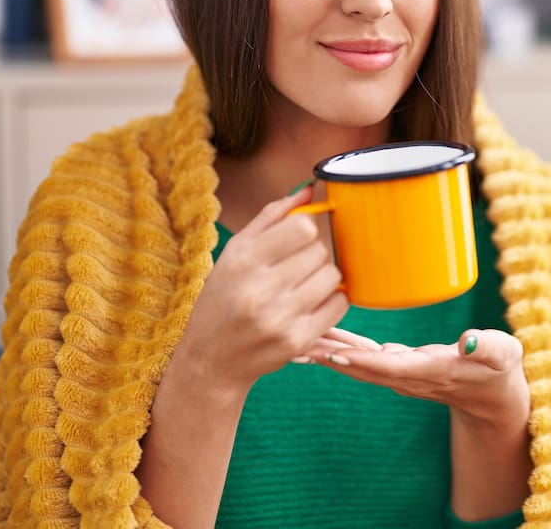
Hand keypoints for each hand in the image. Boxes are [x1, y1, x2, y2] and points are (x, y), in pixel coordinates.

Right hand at [168, 187, 348, 399]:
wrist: (211, 360)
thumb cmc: (224, 298)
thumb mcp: (235, 253)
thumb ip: (271, 218)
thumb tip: (310, 190)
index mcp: (242, 261)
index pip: (303, 227)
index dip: (306, 230)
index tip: (297, 239)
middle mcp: (258, 290)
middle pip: (319, 251)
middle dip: (312, 256)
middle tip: (296, 268)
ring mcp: (279, 319)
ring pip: (332, 277)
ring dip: (324, 278)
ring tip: (303, 286)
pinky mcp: (296, 342)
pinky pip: (339, 305)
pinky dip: (333, 301)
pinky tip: (312, 304)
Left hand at [303, 327, 529, 425]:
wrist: (494, 396)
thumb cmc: (500, 368)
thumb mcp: (503, 354)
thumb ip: (487, 347)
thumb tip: (468, 340)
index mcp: (432, 371)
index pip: (392, 367)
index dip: (362, 361)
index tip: (334, 354)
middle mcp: (410, 376)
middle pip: (363, 368)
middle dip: (330, 358)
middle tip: (295, 347)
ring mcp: (402, 374)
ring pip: (359, 363)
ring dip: (328, 353)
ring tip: (296, 342)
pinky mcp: (398, 366)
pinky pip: (364, 358)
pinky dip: (341, 348)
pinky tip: (319, 340)